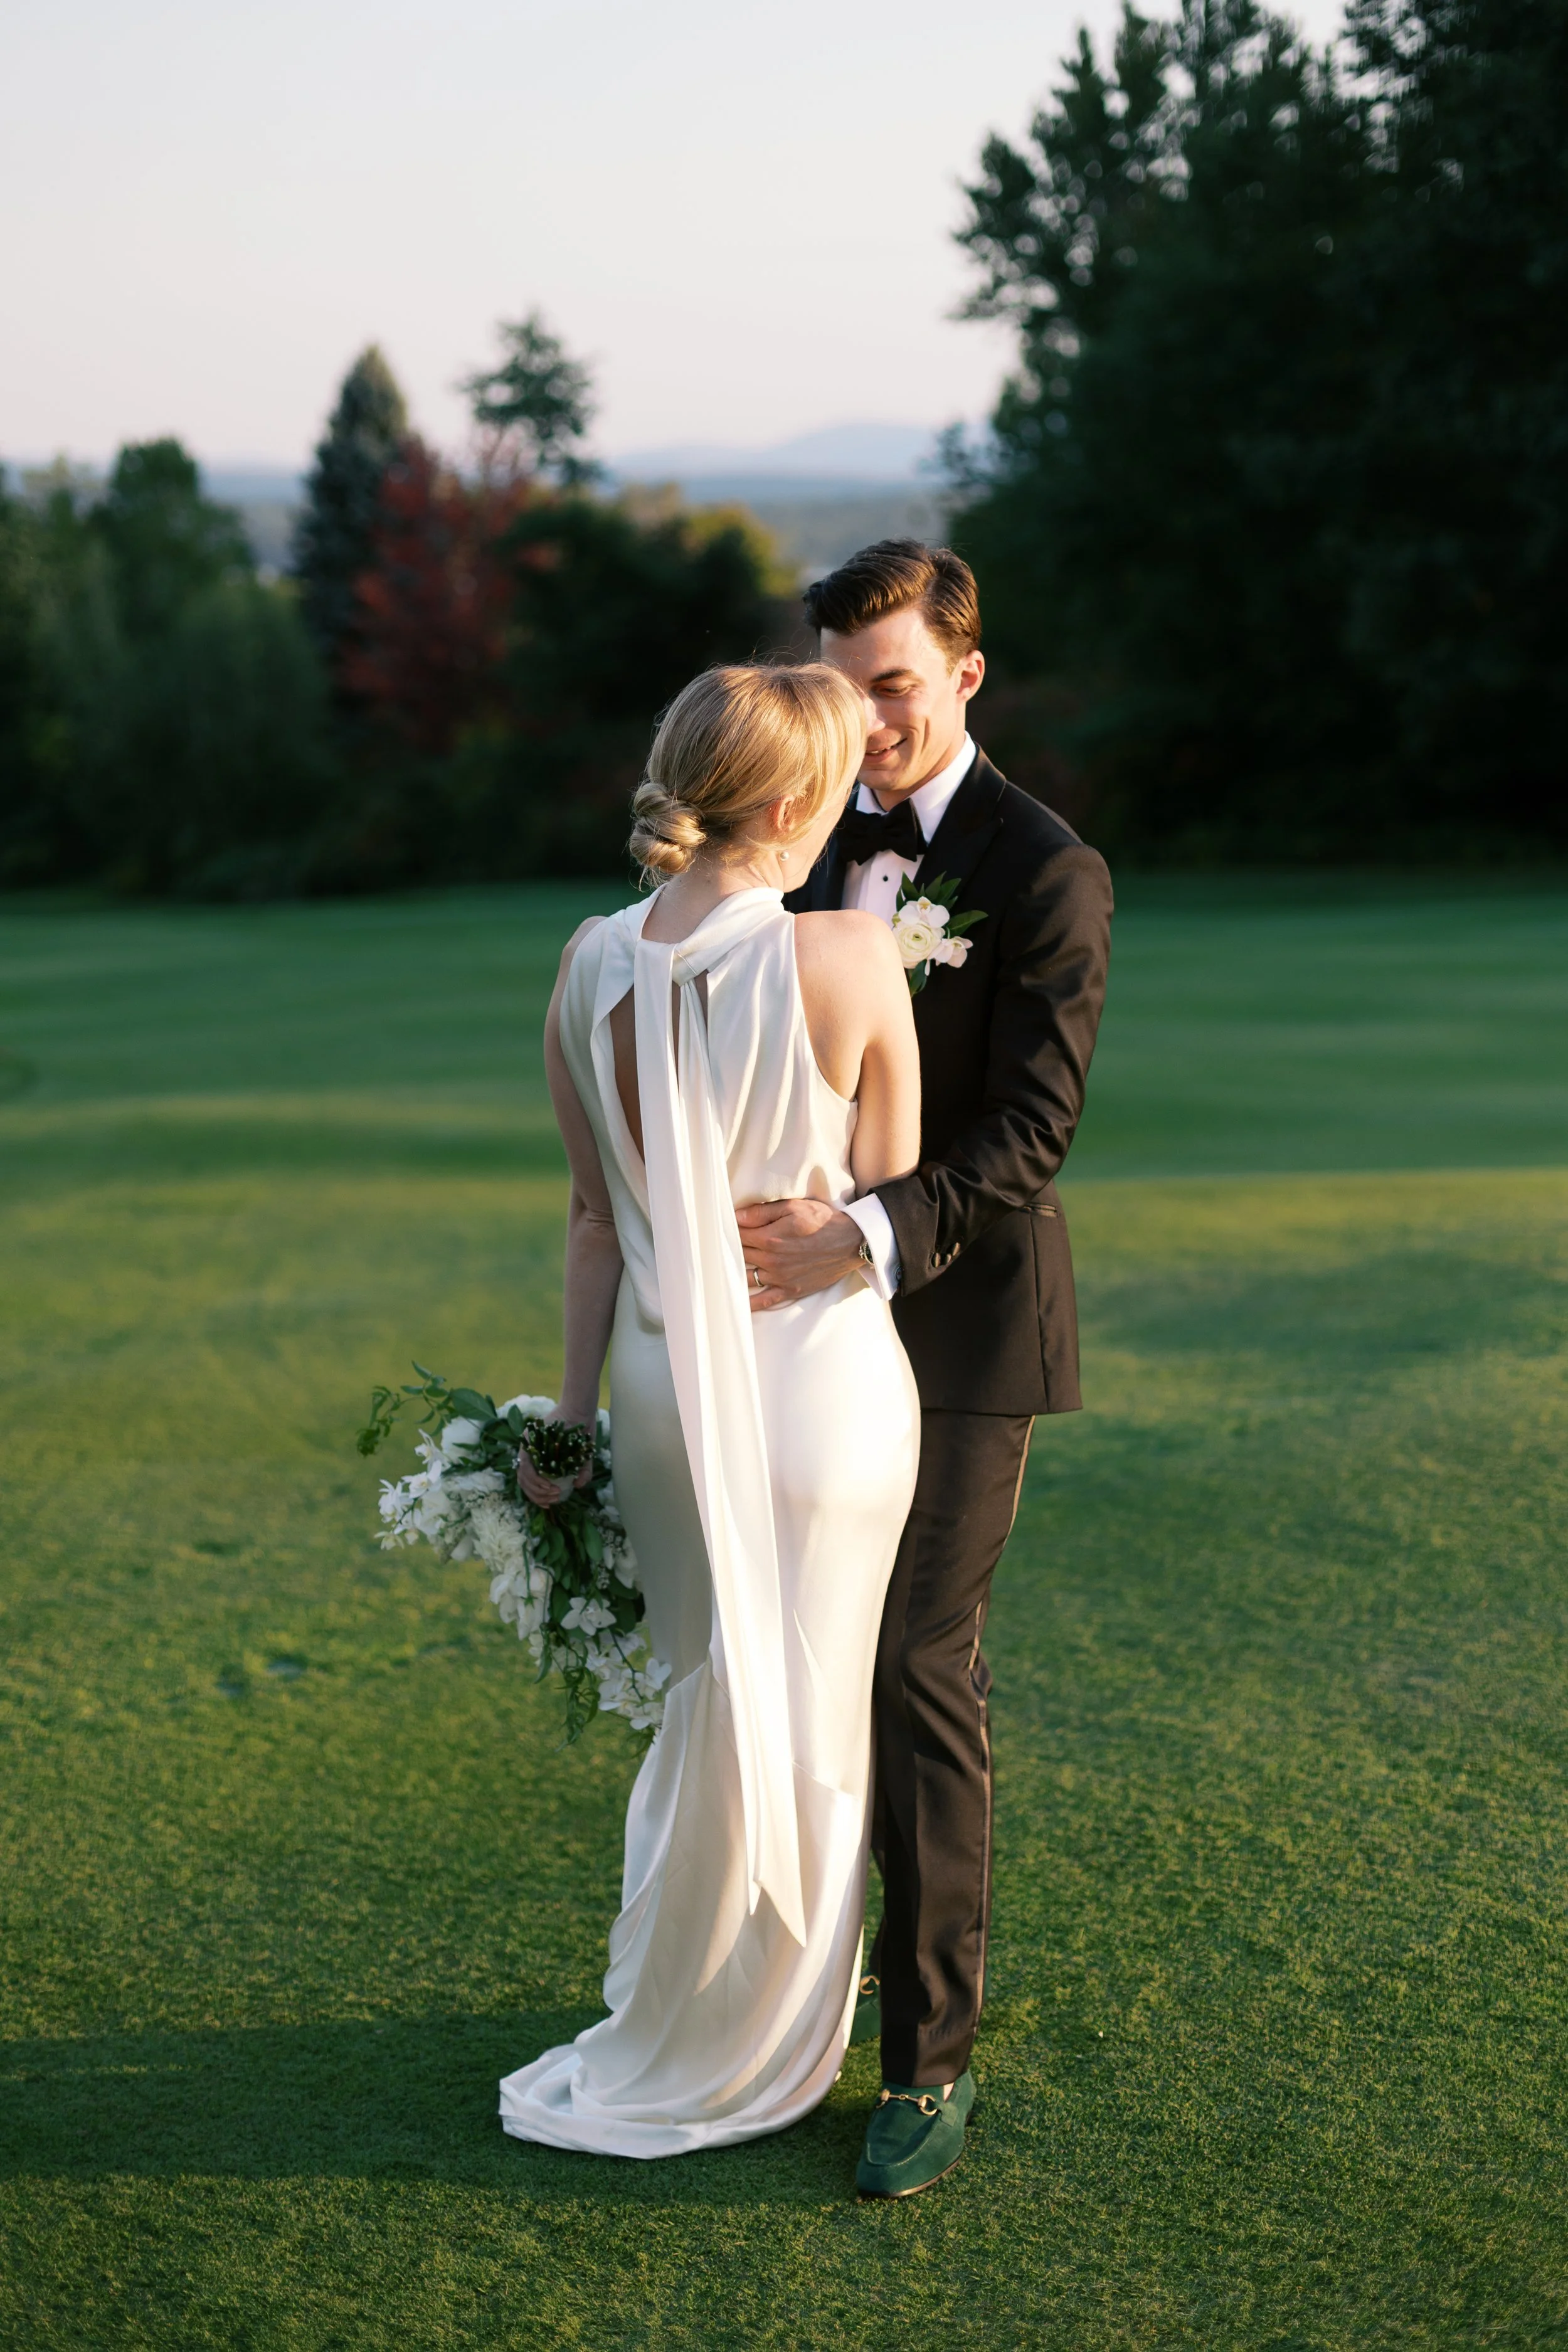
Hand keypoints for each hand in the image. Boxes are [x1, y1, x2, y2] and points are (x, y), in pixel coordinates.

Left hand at [516, 1412, 594, 1508]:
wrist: (580, 1413)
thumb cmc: (581, 1434)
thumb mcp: (583, 1458)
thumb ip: (582, 1472)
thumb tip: (578, 1486)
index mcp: (539, 1461)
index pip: (531, 1484)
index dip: (538, 1497)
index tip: (550, 1504)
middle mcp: (530, 1455)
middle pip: (524, 1483)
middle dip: (538, 1496)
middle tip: (554, 1499)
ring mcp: (527, 1448)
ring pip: (522, 1476)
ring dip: (537, 1489)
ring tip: (553, 1493)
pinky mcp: (527, 1442)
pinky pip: (525, 1465)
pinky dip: (535, 1478)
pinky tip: (548, 1484)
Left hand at [735, 1198, 864, 1311]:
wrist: (850, 1242)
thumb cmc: (822, 1221)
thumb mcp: (793, 1207)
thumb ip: (762, 1212)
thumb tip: (736, 1216)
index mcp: (769, 1238)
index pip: (737, 1234)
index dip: (729, 1229)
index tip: (724, 1226)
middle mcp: (771, 1260)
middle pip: (740, 1254)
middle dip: (730, 1248)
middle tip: (721, 1244)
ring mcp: (780, 1278)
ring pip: (747, 1277)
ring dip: (734, 1272)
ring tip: (723, 1268)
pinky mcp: (790, 1290)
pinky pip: (765, 1300)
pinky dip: (751, 1304)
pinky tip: (739, 1304)